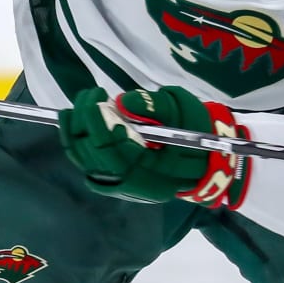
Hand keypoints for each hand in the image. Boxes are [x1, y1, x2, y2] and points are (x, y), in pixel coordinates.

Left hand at [57, 85, 249, 207]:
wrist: (208, 155)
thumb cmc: (198, 129)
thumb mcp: (184, 110)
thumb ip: (156, 106)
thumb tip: (124, 102)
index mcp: (157, 173)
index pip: (117, 152)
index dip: (100, 124)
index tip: (96, 96)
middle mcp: (137, 186)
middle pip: (97, 159)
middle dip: (84, 124)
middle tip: (88, 95)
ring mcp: (124, 187)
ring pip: (87, 163)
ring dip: (76, 132)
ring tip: (79, 104)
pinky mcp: (116, 181)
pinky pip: (88, 164)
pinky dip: (77, 143)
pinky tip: (75, 121)